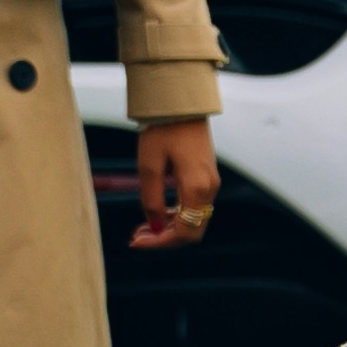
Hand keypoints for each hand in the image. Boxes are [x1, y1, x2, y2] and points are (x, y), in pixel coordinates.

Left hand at [126, 119, 216, 250]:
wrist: (181, 105)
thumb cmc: (162, 130)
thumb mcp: (148, 165)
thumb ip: (150, 199)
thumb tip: (154, 226)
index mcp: (197, 188)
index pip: (185, 232)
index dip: (160, 242)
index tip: (136, 242)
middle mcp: (209, 190)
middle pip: (193, 231)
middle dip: (165, 239)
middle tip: (136, 237)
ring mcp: (211, 184)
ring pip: (194, 221)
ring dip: (170, 228)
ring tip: (143, 228)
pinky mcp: (206, 178)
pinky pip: (195, 208)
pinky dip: (177, 216)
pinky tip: (157, 213)